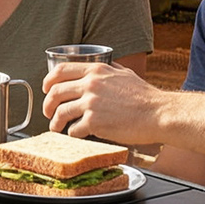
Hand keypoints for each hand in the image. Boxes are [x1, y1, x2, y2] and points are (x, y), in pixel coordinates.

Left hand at [42, 60, 159, 143]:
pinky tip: (77, 135)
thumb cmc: (145, 96)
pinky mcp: (94, 122)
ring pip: (60, 113)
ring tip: (56, 128)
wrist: (158, 113)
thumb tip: (104, 68)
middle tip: (48, 112)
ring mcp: (91, 103)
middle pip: (55, 92)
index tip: (46, 89)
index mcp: (96, 71)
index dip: (48, 81)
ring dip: (55, 123)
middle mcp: (91, 84)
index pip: (60, 71)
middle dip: (47, 104)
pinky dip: (72, 134)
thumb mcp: (125, 74)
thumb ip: (109, 70)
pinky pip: (73, 130)